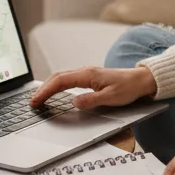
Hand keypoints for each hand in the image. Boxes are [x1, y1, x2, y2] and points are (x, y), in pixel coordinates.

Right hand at [29, 65, 157, 109]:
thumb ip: (91, 100)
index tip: (36, 100)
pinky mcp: (90, 77)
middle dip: (43, 88)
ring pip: (62, 77)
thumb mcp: (111, 98)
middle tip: (33, 101)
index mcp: (88, 75)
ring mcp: (87, 73)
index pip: (60, 82)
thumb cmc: (129, 88)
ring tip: (40, 97)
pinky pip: (69, 79)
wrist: (142, 80)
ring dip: (49, 86)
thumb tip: (73, 102)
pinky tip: (55, 92)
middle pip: (58, 77)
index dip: (46, 91)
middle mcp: (85, 71)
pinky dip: (58, 85)